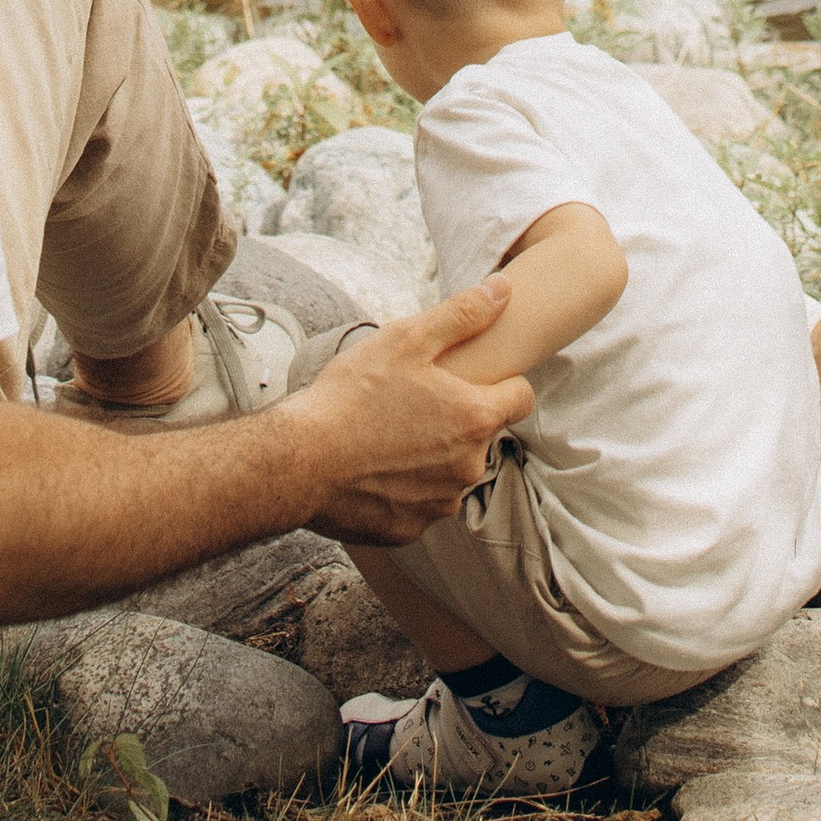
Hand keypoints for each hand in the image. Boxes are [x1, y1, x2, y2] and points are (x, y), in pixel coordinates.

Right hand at [290, 284, 535, 545]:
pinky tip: (374, 469)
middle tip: (412, 402)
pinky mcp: (410, 531)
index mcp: (476, 419)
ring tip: (388, 436)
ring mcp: (440, 505)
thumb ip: (462, 314)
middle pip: (482, 436)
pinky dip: (405, 489)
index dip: (500, 382)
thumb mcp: (406, 339)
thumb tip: (504, 289)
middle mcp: (468, 468)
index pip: (521, 397)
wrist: (299, 463)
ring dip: (432, 457)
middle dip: (457, 419)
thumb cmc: (352, 396)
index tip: (470, 378)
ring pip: (451, 472)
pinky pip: (420, 504)